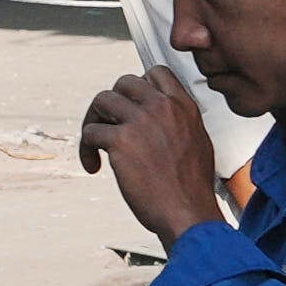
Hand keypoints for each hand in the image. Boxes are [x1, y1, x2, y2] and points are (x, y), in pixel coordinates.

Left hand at [87, 66, 229, 246]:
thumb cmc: (192, 188)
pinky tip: (93, 165)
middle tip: (110, 124)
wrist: (186, 213)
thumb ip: (179, 123)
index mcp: (183, 107)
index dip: (139, 86)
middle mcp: (162, 108)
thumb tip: (161, 121)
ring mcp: (140, 122)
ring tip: (97, 144)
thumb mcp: (199, 142)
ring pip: (102, 100)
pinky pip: (90, 131)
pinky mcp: (120, 141)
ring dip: (94, 120)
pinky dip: (86, 149)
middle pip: (124, 82)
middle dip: (113, 102)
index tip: (131, 104)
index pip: (156, 73)